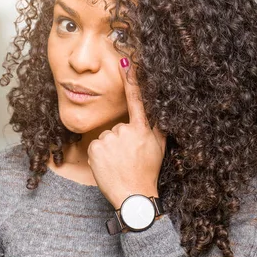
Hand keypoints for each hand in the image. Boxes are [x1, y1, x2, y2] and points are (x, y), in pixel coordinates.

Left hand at [87, 57, 166, 208]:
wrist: (133, 196)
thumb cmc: (148, 172)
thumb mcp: (160, 148)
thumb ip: (160, 127)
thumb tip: (162, 111)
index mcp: (143, 129)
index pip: (137, 99)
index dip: (132, 79)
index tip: (127, 60)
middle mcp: (126, 131)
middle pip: (119, 126)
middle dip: (121, 139)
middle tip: (129, 158)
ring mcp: (109, 139)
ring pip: (107, 136)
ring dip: (110, 148)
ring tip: (119, 163)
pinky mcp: (95, 148)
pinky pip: (96, 146)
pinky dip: (100, 155)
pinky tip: (108, 166)